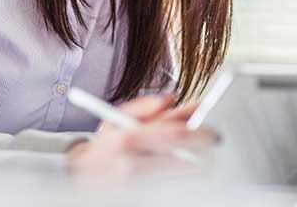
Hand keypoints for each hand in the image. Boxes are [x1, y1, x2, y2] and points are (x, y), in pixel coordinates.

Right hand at [65, 94, 218, 177]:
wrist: (82, 179)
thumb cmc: (104, 147)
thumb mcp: (116, 118)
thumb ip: (144, 106)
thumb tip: (171, 99)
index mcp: (128, 138)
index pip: (176, 135)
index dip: (201, 132)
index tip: (214, 131)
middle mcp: (134, 165)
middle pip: (186, 161)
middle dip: (205, 153)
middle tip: (213, 148)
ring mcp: (139, 188)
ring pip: (185, 179)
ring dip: (197, 167)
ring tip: (195, 160)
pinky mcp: (145, 200)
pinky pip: (176, 190)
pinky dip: (185, 181)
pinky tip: (181, 174)